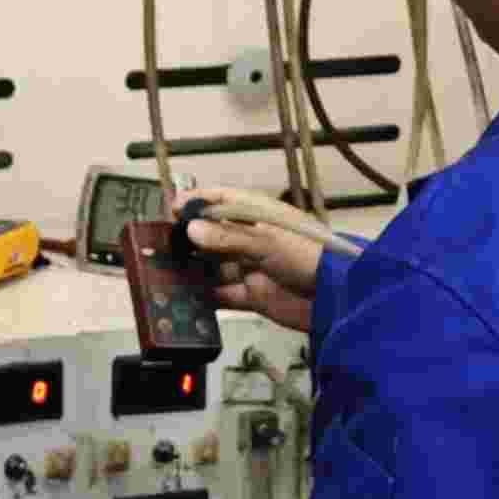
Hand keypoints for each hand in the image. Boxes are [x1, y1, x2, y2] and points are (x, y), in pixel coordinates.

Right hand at [177, 186, 331, 334]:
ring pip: (215, 266)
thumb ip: (227, 238)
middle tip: (161, 245)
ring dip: (195, 270)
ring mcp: (252, 267)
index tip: (171, 208)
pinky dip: (207, 296)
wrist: (337, 296)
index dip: (197, 202)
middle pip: (214, 236)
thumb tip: (192, 230)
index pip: (222, 201)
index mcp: (257, 216)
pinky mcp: (254, 295)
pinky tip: (187, 297)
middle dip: (190, 240)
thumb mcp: (266, 241)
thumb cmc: (308, 256)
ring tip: (167, 273)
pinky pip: (224, 294)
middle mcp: (252, 239)